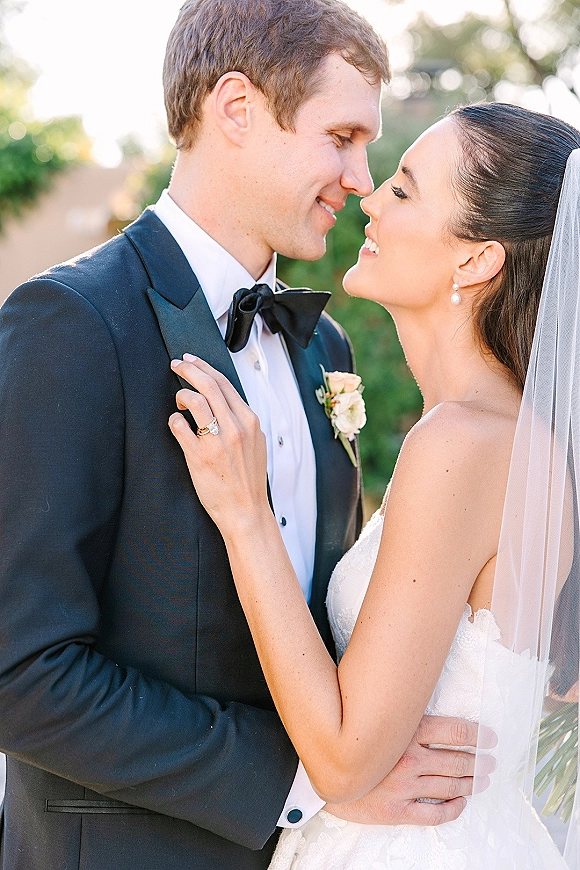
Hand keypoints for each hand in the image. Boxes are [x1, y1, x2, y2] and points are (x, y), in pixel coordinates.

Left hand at [169, 355, 270, 533]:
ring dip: (181, 395)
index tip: (191, 360)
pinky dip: (174, 420)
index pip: (224, 383)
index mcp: (249, 422)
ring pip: (194, 401)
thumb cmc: (248, 480)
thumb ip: (241, 421)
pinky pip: (180, 426)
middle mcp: (235, 428)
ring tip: (178, 401)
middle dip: (189, 369)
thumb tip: (223, 401)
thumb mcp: (255, 444)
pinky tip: (176, 423)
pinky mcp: (199, 456)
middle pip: (208, 385)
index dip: (204, 367)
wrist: (245, 511)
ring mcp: (217, 441)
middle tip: (176, 365)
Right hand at [324, 716, 495, 825]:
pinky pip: (434, 814)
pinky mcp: (396, 811)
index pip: (455, 732)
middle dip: (479, 763)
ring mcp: (403, 787)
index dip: (478, 736)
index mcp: (406, 732)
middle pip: (457, 761)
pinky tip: (460, 803)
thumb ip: (401, 710)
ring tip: (482, 781)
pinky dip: (452, 809)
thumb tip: (422, 694)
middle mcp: (409, 759)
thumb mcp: (376, 715)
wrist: (322, 772)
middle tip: (491, 764)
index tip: (490, 739)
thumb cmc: (349, 737)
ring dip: (470, 784)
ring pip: (449, 787)